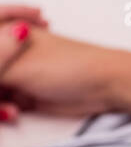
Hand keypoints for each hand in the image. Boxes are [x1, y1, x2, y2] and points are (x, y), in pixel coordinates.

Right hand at [0, 27, 125, 118]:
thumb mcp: (15, 67)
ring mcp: (15, 72)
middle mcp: (7, 49)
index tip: (4, 82)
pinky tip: (14, 114)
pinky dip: (2, 110)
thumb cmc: (64, 66)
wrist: (105, 86)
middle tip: (4, 96)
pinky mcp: (23, 94)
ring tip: (9, 110)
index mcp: (5, 32)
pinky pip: (1, 103)